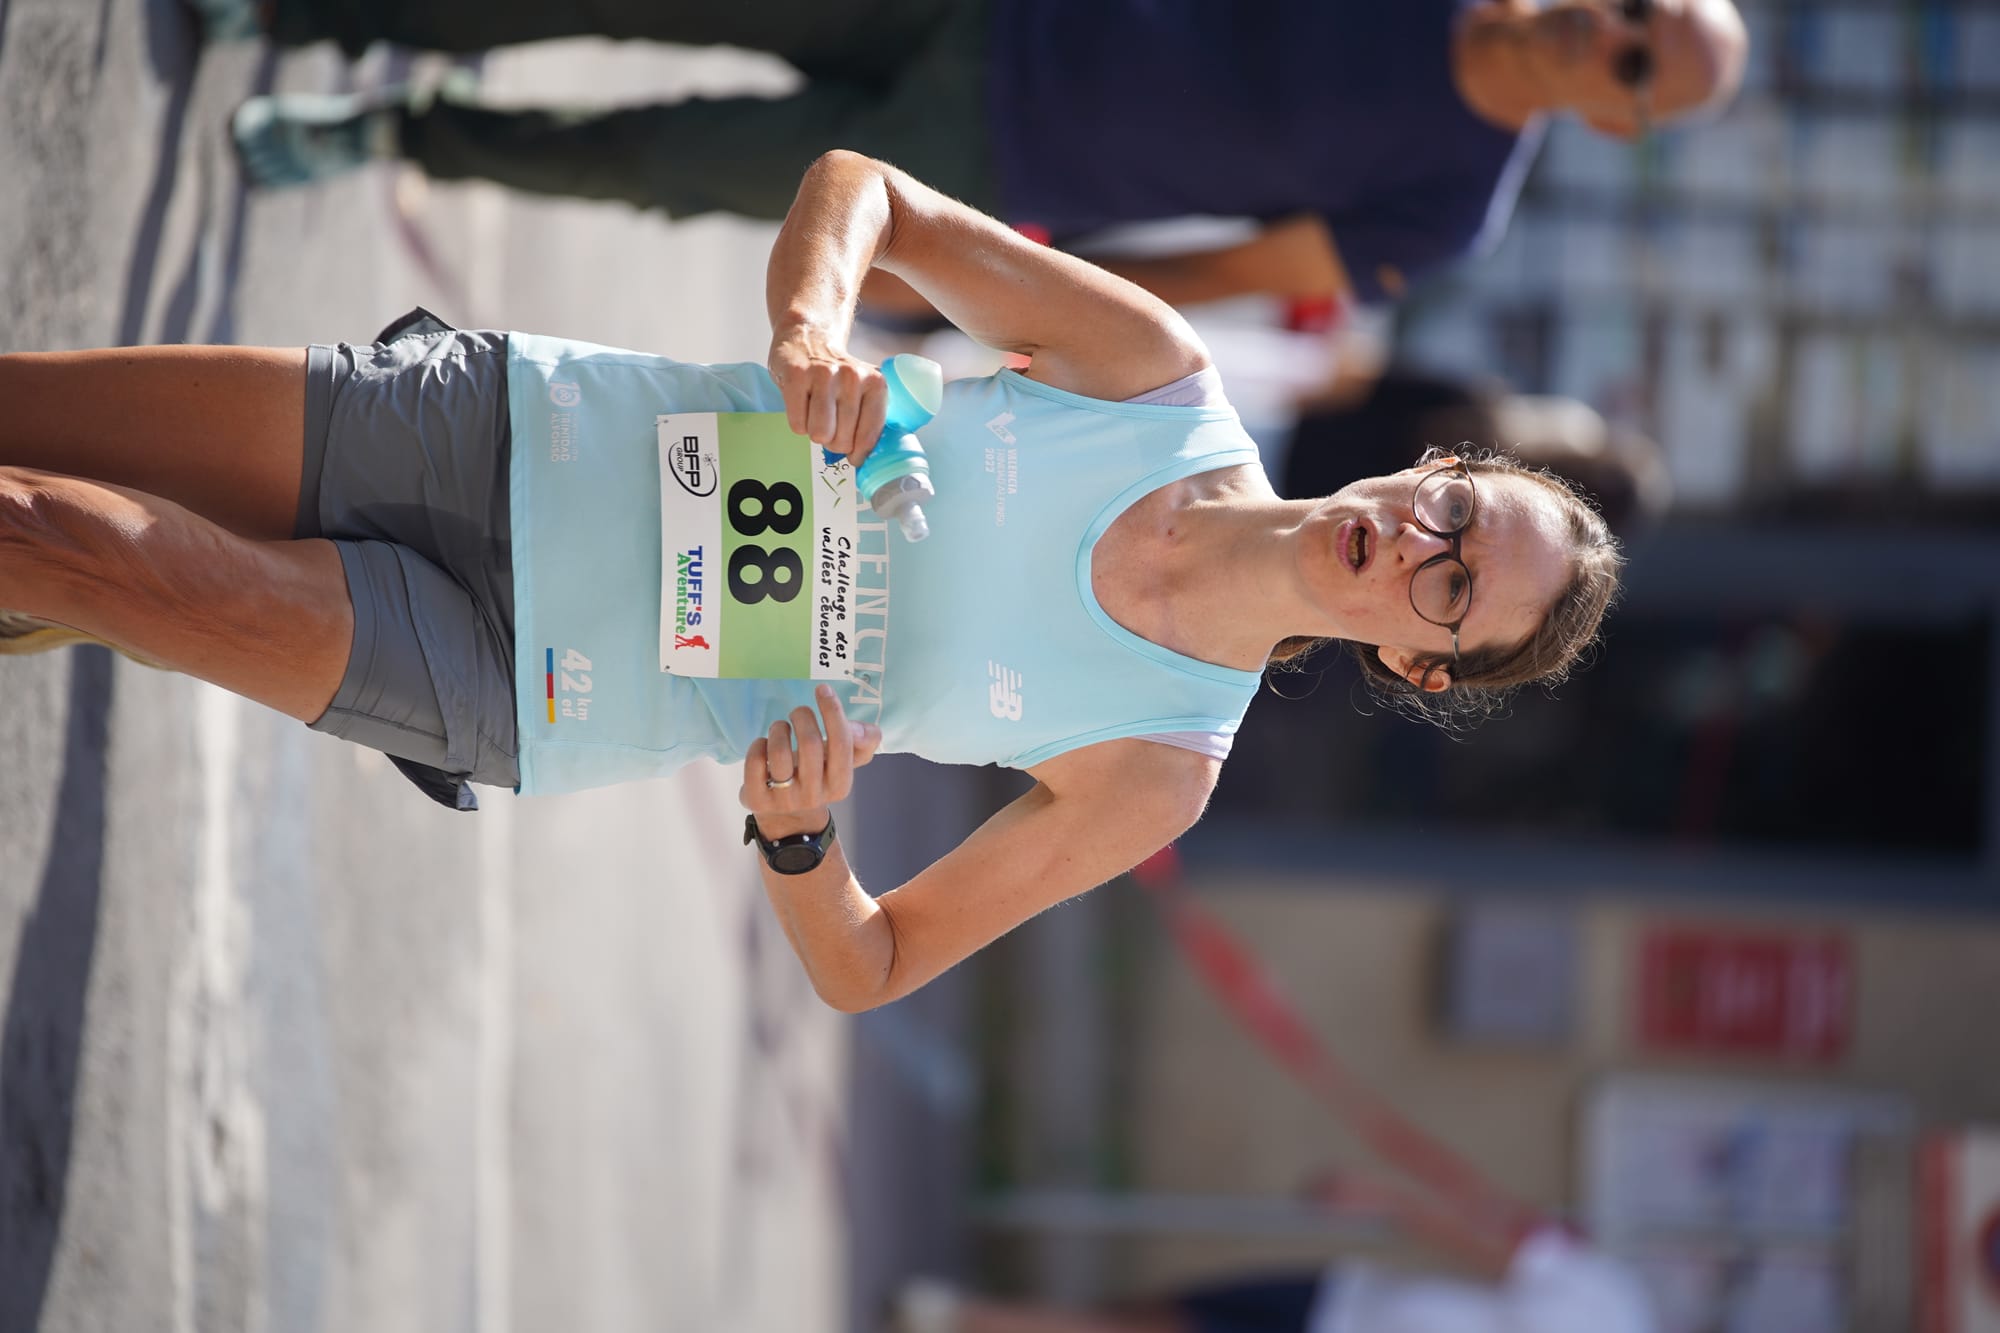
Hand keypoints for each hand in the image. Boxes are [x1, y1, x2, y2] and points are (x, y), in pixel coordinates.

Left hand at [741, 684, 882, 837]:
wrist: (790, 821)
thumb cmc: (819, 778)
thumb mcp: (845, 763)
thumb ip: (862, 742)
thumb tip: (861, 729)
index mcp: (841, 784)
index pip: (842, 743)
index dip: (833, 712)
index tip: (822, 689)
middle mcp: (814, 795)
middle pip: (811, 744)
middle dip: (803, 717)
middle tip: (798, 713)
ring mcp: (784, 800)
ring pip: (779, 753)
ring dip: (779, 729)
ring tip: (781, 728)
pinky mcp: (757, 799)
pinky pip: (755, 762)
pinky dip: (758, 744)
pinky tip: (763, 745)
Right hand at [768, 325, 888, 465]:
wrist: (808, 337)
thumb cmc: (836, 374)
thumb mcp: (864, 391)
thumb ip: (869, 420)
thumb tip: (861, 459)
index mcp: (876, 384)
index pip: (868, 437)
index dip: (857, 453)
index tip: (853, 455)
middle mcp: (852, 377)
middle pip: (841, 440)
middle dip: (833, 441)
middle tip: (830, 424)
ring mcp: (823, 374)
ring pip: (819, 434)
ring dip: (815, 432)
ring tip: (816, 413)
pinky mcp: (796, 375)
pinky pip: (798, 424)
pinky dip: (798, 423)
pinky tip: (802, 404)